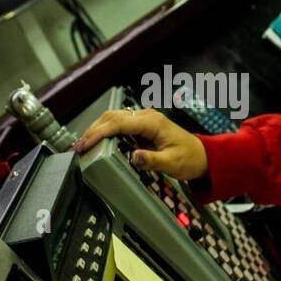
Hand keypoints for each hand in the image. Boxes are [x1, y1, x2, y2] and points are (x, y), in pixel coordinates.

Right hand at [72, 107, 208, 180]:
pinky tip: (96, 143)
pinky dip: (105, 132)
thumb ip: (153, 160)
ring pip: (113, 118)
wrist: (202, 156)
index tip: (85, 144)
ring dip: (97, 130)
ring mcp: (143, 120)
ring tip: (83, 145)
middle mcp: (146, 117)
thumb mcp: (173, 163)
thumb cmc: (189, 159)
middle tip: (78, 147)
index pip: (119, 123)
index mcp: (152, 122)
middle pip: (112, 117)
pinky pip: (119, 125)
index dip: (99, 133)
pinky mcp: (141, 127)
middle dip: (93, 130)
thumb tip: (134, 157)